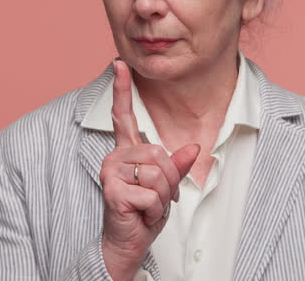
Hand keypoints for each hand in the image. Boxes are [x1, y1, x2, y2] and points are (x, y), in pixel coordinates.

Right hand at [99, 59, 199, 280]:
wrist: (128, 242)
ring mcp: (111, 172)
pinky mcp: (112, 189)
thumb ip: (177, 166)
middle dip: (169, 181)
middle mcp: (115, 156)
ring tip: (148, 206)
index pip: (123, 115)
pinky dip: (155, 209)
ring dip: (163, 197)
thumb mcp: (167, 187)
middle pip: (160, 154)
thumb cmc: (144, 213)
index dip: (122, 88)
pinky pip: (152, 193)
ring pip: (158, 173)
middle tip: (157, 198)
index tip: (119, 63)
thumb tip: (193, 148)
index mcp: (127, 151)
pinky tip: (141, 214)